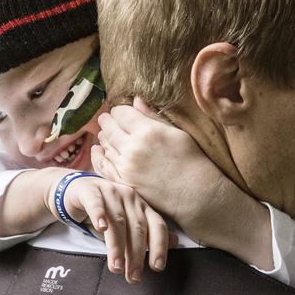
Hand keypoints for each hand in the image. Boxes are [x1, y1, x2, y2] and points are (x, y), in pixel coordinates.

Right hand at [45, 173, 174, 283]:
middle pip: (137, 228)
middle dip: (136, 255)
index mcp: (142, 206)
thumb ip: (148, 233)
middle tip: (133, 276)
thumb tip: (175, 242)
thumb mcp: (128, 223)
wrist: (76, 190)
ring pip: (117, 220)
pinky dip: (99, 215)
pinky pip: (96, 203)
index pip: (156, 226)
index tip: (157, 267)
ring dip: (117, 246)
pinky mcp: (89, 191)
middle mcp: (130, 197)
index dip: (159, 246)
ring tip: (116, 267)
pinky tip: (101, 228)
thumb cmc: (105, 210)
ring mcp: (110, 192)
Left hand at [92, 98, 221, 231]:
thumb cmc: (192, 160)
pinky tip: (99, 150)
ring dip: (104, 137)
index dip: (120, 110)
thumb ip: (153, 117)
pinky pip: (103, 165)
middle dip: (108, 121)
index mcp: (148, 131)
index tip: (121, 112)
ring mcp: (126, 167)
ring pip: (105, 145)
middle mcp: (133, 148)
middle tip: (107, 120)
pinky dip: (99, 156)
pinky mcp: (124, 182)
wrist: (195, 194)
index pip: (121, 113)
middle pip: (109, 127)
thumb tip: (136, 100)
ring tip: (106, 134)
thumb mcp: (177, 132)